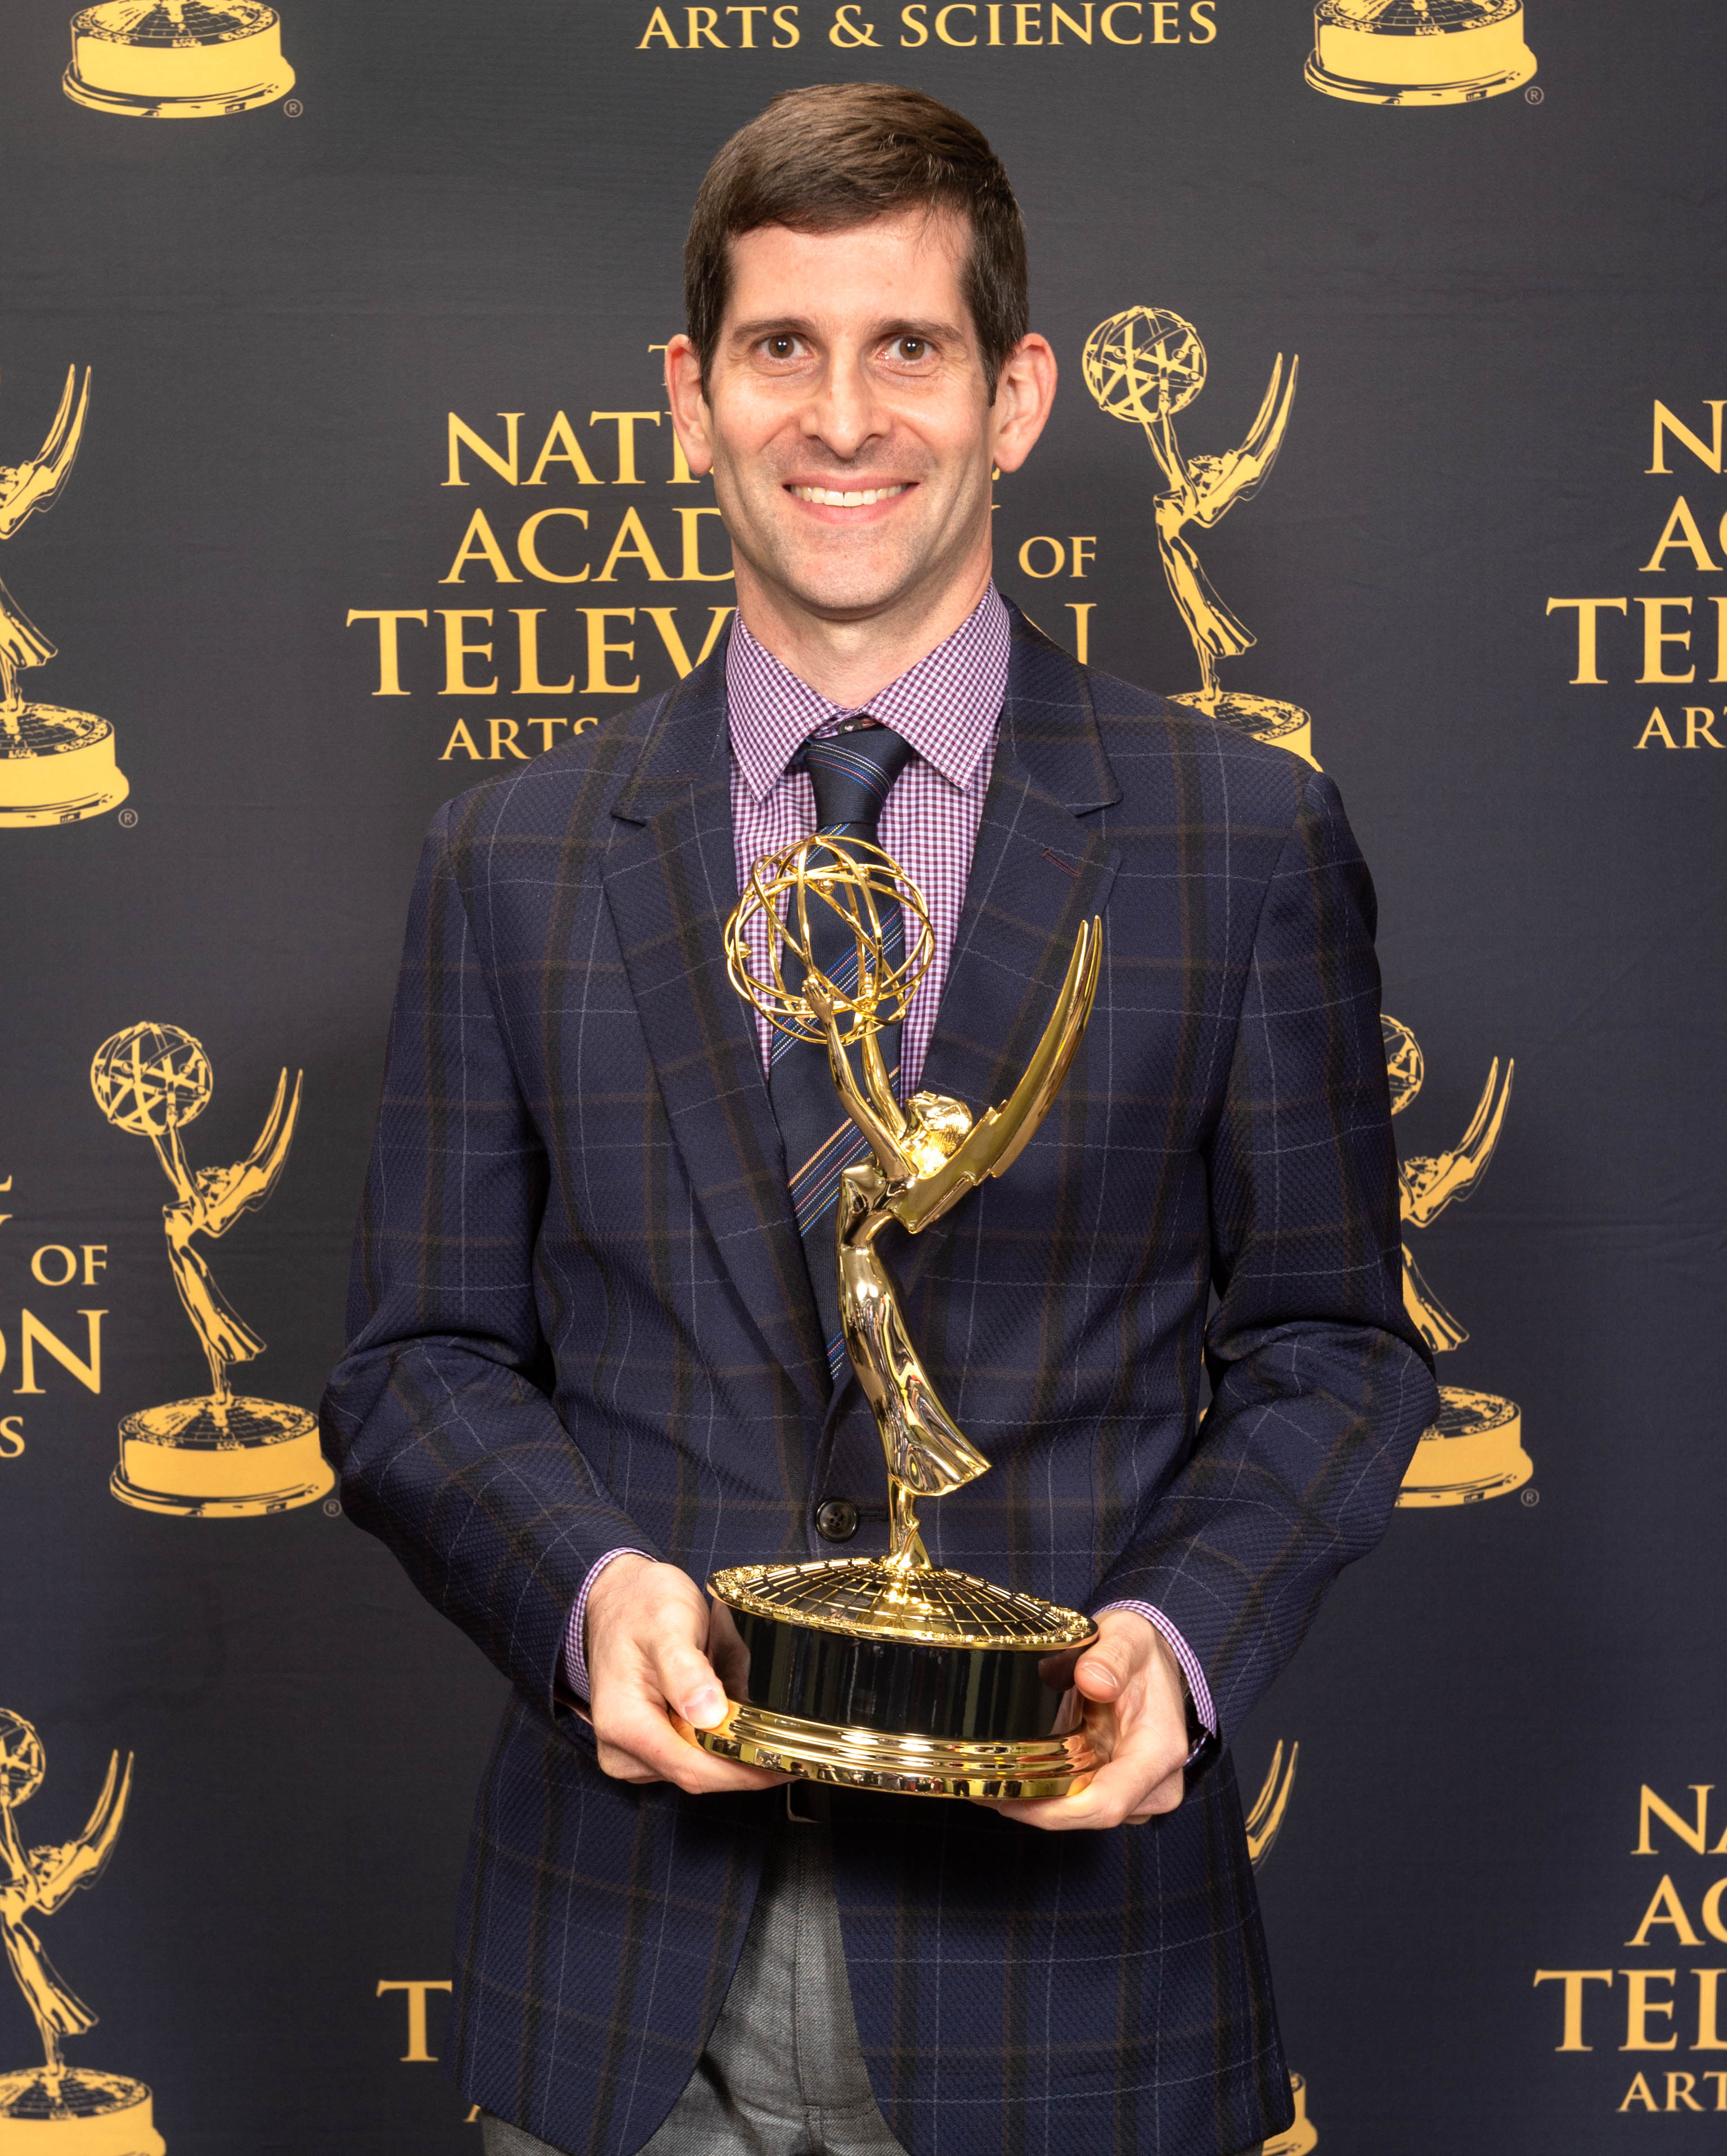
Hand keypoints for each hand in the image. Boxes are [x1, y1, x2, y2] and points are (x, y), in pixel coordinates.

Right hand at [584, 1556, 790, 1794]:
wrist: (620, 1596)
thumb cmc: (641, 1604)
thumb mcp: (667, 1623)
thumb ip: (685, 1669)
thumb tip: (710, 1715)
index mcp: (624, 1724)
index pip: (692, 1769)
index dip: (743, 1771)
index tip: (787, 1762)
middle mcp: (623, 1749)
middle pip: (700, 1773)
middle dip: (745, 1757)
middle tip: (789, 1735)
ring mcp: (635, 1751)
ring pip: (701, 1766)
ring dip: (734, 1745)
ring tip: (760, 1708)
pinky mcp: (650, 1744)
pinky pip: (694, 1753)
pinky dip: (720, 1737)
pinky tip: (736, 1710)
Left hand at [990, 1610, 1190, 1831]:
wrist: (1154, 1663)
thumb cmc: (1141, 1652)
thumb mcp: (1129, 1636)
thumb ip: (1112, 1656)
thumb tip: (1092, 1680)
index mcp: (1159, 1752)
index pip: (1107, 1803)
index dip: (1055, 1812)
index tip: (1010, 1800)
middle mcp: (1156, 1784)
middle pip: (1089, 1815)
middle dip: (1038, 1808)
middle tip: (983, 1788)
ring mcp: (1142, 1795)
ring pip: (1085, 1814)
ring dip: (1042, 1803)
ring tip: (994, 1779)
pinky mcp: (1126, 1793)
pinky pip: (1086, 1805)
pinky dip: (1053, 1795)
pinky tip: (1019, 1777)